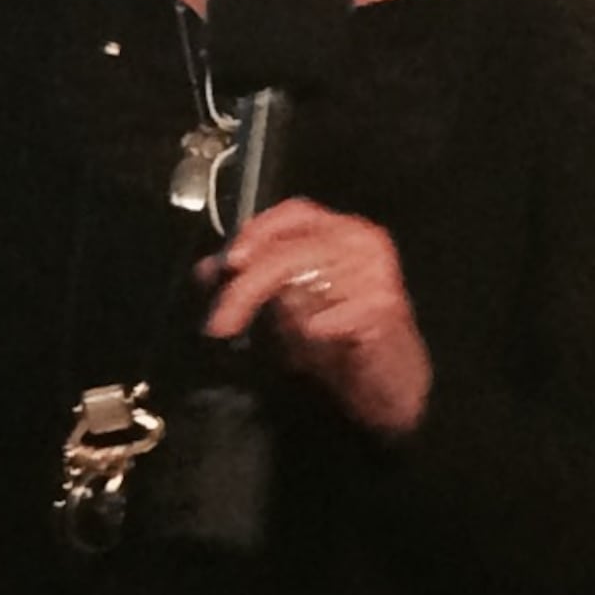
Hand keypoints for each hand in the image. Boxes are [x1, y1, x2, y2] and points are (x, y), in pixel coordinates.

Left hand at [205, 195, 431, 438]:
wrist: (387, 381)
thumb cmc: (340, 338)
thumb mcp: (287, 304)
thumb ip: (252, 281)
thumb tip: (208, 269)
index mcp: (340, 231)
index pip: (294, 214)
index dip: (257, 232)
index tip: (228, 263)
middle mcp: (362, 241)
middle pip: (290, 252)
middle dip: (246, 289)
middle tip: (220, 323)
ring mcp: (376, 271)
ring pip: (305, 285)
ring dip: (288, 319)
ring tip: (295, 339)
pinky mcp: (384, 306)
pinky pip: (325, 319)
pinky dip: (312, 335)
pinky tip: (321, 342)